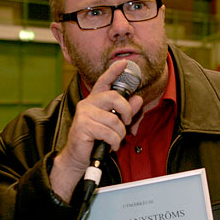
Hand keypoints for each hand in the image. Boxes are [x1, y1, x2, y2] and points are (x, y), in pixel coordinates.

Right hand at [51, 61, 143, 199]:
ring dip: (119, 134)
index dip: (114, 71)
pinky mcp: (83, 126)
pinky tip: (109, 145)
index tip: (123, 63)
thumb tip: (139, 99)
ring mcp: (84, 114)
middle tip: (127, 122)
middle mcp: (88, 103)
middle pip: (114, 98)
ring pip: (114, 120)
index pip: (104, 82)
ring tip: (115, 140)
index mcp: (95, 101)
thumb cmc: (96, 140)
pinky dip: (114, 142)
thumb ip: (126, 112)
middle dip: (127, 111)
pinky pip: (108, 132)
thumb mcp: (115, 125)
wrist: (80, 157)